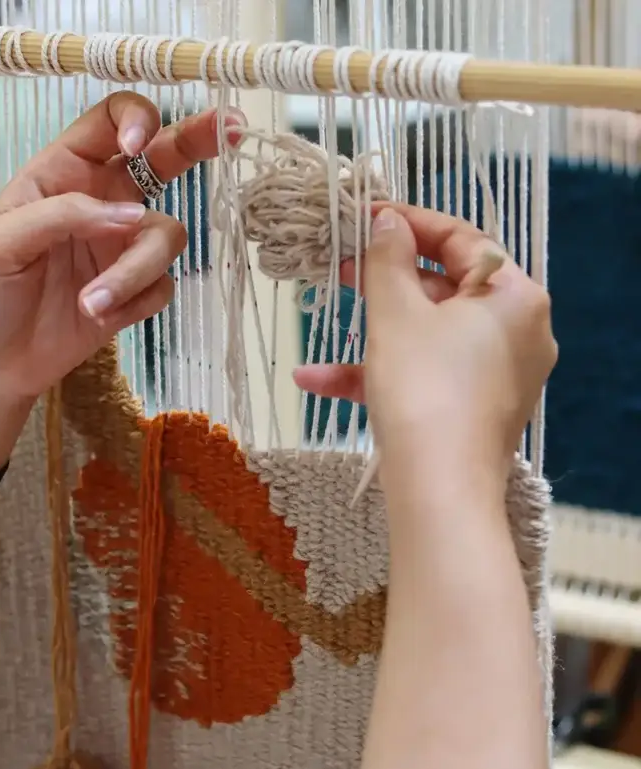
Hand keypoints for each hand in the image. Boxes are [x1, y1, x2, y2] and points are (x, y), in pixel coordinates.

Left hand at [0, 93, 245, 467]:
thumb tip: (134, 217)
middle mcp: (102, 204)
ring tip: (91, 305)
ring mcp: (121, 249)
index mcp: (63, 174)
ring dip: (134, 271)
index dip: (134, 121)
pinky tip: (99, 318)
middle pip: (163, 159)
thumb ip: (66, 215)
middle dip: (197, 140)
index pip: (108, 122)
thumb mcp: (2, 240)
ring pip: (166, 237)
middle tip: (232, 129)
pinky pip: (162, 285)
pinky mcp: (135, 293)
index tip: (137, 147)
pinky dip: (136, 300)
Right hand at [294, 204, 557, 494]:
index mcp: (513, 296)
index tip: (365, 214)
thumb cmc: (423, 388)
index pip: (461, 239)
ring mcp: (496, 374)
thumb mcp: (396, 314)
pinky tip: (315, 381)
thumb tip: (387, 221)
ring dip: (371, 331)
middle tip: (340, 262)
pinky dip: (380, 372)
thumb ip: (388, 260)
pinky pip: (426, 374)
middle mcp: (515, 331)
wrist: (439, 491)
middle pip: (443, 288)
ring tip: (324, 314)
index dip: (409, 222)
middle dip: (383, 279)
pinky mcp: (473, 407)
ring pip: (427, 335)